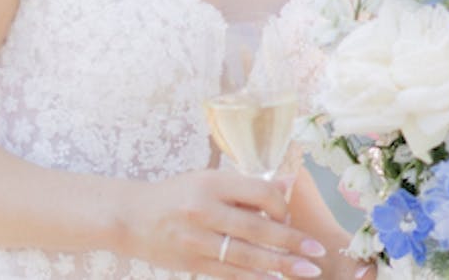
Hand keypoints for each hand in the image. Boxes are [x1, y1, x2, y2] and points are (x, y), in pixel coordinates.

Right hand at [119, 170, 328, 278]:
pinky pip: (229, 273)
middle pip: (257, 228)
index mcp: (212, 183)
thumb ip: (246, 186)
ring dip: (280, 266)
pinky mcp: (190, 263)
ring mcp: (196, 239)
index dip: (281, 206)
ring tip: (307, 271)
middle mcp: (204, 210)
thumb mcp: (208, 179)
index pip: (259, 193)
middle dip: (292, 242)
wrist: (130, 217)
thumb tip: (288, 185)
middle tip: (318, 251)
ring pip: (246, 255)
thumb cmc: (176, 194)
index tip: (290, 217)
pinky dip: (253, 278)